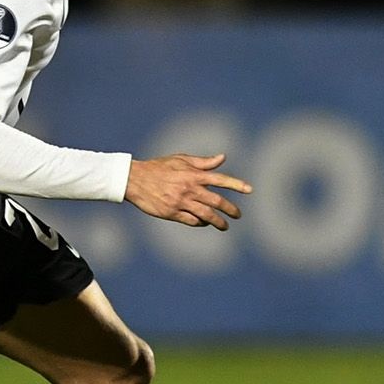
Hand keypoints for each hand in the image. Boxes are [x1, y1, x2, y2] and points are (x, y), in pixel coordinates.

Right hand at [124, 154, 251, 229]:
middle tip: (238, 214)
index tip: (250, 190)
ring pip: (206, 215)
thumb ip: (203, 162)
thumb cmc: (158, 167)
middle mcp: (189, 189)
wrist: (134, 179)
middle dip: (230, 209)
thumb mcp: (180, 160)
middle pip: (216, 201)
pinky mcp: (172, 213)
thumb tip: (222, 158)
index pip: (220, 179)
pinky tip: (204, 223)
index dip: (236, 184)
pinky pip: (191, 221)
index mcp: (193, 174)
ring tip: (225, 226)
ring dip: (218, 222)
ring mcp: (180, 202)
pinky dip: (200, 223)